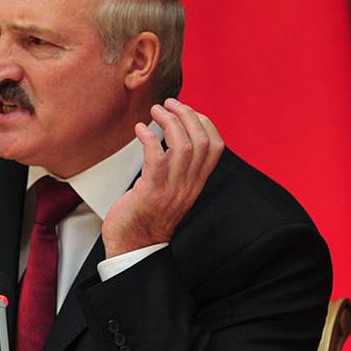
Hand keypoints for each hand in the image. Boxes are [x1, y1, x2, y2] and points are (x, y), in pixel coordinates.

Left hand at [102, 98, 223, 257]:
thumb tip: (172, 139)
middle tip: (168, 103)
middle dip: (187, 115)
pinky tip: (140, 129)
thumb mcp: (170, 190)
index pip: (215, 146)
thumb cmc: (145, 216)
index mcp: (196, 183)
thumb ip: (176, 169)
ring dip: (169, 122)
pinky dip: (150, 138)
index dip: (204, 122)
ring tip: (156, 110)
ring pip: (183, 146)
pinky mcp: (151, 192)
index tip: (186, 110)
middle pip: (201, 140)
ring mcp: (172, 189)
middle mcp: (189, 185)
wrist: (134, 247)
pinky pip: (157, 159)